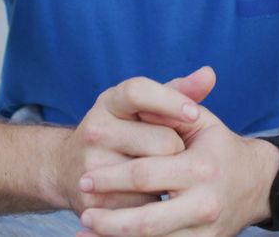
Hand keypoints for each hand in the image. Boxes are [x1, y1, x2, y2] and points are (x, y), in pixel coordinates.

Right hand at [54, 69, 216, 215]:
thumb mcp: (140, 108)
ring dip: (168, 178)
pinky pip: (144, 204)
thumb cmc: (121, 132)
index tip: (195, 114)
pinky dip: (152, 201)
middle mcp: (95, 130)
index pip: (138, 91)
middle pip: (162, 141)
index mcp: (108, 102)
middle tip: (171, 154)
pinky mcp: (94, 200)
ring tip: (161, 175)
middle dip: (177, 149)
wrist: (69, 169)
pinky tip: (146, 195)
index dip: (170, 100)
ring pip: (156, 176)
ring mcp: (92, 166)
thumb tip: (209, 74)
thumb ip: (176, 92)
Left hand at [76, 69, 278, 236]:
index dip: (112, 178)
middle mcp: (205, 203)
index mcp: (201, 167)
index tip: (85, 178)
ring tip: (87, 233)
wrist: (257, 184)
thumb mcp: (201, 121)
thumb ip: (168, 110)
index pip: (147, 174)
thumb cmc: (219, 147)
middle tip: (84, 212)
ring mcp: (206, 230)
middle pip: (147, 220)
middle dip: (109, 220)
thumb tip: (134, 109)